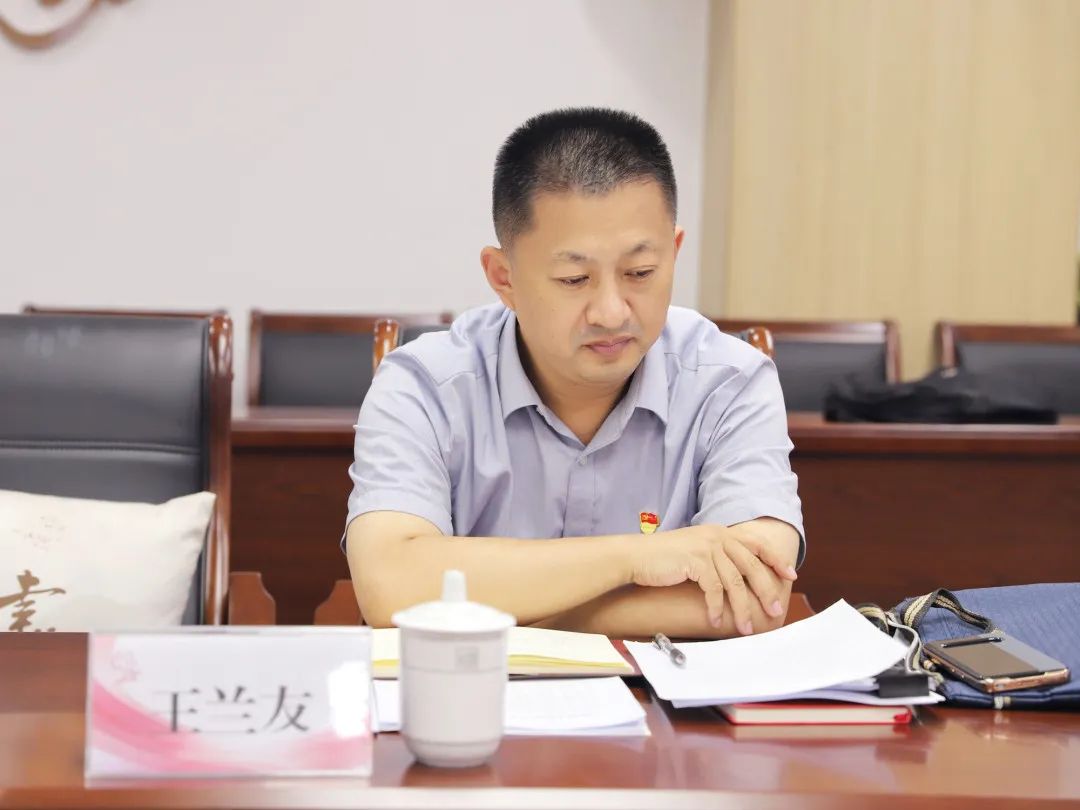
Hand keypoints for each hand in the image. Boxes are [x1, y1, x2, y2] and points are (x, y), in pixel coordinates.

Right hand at [627, 525, 796, 633]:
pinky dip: (717, 608)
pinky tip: (717, 621)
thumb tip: (738, 577)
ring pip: (734, 582)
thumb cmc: (663, 558)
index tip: (790, 575)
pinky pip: (714, 589)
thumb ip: (716, 556)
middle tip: (775, 611)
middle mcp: (716, 536)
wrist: (635, 556)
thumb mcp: (695, 550)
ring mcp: (706, 547)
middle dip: (766, 590)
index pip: (756, 543)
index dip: (774, 559)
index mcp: (719, 532)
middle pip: (751, 565)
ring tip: (747, 628)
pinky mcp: (695, 561)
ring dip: (742, 608)